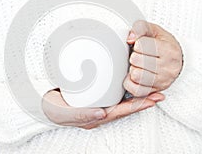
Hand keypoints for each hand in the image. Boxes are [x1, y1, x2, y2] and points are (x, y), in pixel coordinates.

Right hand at [42, 89, 164, 128]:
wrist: (42, 102)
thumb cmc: (53, 108)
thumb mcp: (63, 112)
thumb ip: (81, 114)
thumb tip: (102, 114)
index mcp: (95, 117)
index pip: (121, 112)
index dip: (138, 106)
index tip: (153, 99)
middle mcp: (99, 112)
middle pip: (126, 107)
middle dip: (143, 101)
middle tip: (159, 93)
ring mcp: (98, 105)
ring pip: (122, 101)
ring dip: (137, 95)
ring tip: (151, 89)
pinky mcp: (95, 97)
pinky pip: (114, 95)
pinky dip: (126, 90)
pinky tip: (132, 84)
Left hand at [124, 20, 182, 96]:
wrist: (176, 60)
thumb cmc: (163, 44)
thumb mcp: (154, 30)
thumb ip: (140, 28)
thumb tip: (130, 38)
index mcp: (169, 51)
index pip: (141, 45)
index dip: (138, 43)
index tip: (142, 44)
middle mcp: (168, 68)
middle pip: (136, 60)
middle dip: (135, 55)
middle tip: (140, 55)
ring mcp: (162, 81)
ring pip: (136, 75)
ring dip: (133, 68)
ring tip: (139, 65)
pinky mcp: (155, 91)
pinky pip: (135, 90)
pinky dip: (131, 82)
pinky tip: (135, 76)